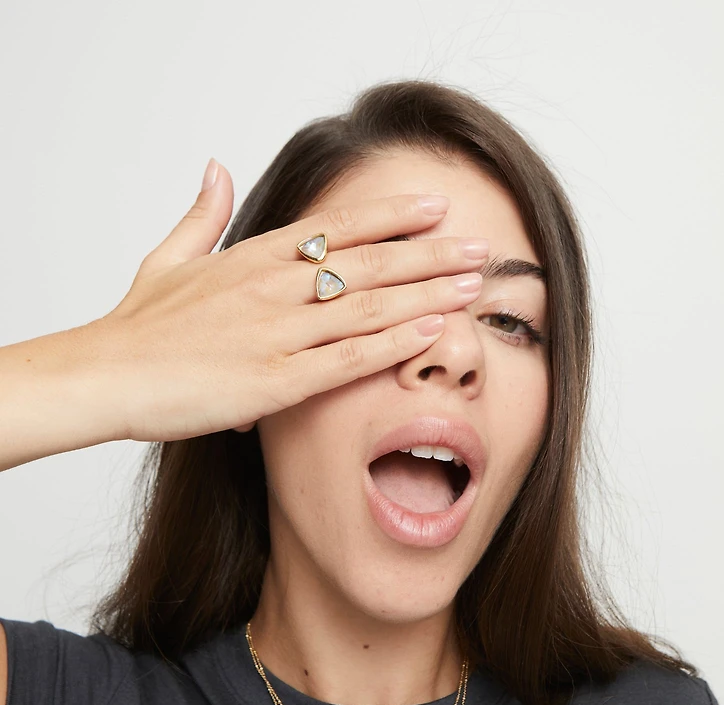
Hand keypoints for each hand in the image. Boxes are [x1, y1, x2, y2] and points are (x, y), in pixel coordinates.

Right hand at [88, 160, 486, 443]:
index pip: (338, 225)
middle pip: (369, 261)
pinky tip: (429, 333)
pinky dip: (390, 344)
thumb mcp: (169, 257)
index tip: (437, 206)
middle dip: (431, 254)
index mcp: (254, 256)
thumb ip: (202, 214)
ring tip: (473, 286)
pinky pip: (345, 360)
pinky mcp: (272, 382)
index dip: (393, 214)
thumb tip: (216, 168)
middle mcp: (273, 286)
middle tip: (482, 249)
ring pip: (367, 307)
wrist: (105, 376)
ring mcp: (275, 333)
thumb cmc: (138, 326)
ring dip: (426, 294)